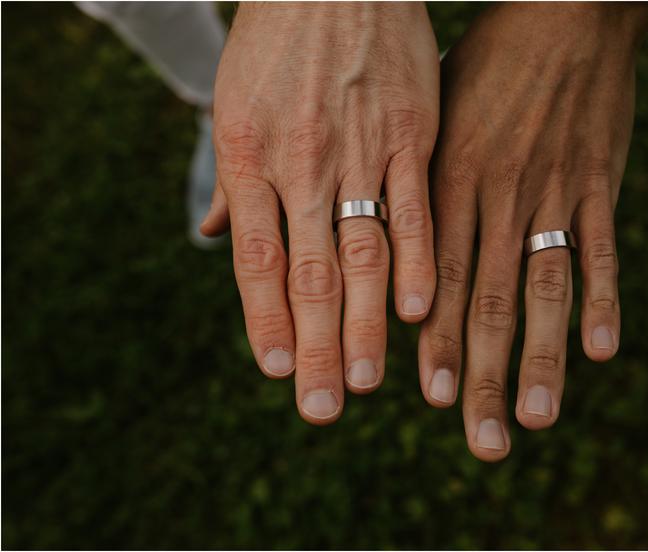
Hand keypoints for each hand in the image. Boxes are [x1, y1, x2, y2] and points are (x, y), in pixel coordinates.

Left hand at [204, 2, 438, 423]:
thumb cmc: (278, 44)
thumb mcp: (235, 104)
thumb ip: (233, 180)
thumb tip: (213, 237)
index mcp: (250, 157)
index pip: (257, 260)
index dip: (266, 322)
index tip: (278, 373)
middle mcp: (301, 162)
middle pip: (309, 271)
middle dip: (316, 346)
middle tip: (323, 407)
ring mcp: (359, 149)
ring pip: (362, 251)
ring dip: (366, 322)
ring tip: (370, 380)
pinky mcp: (411, 133)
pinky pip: (413, 206)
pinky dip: (415, 261)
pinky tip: (418, 309)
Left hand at [418, 3, 647, 459]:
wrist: (561, 11)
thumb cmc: (481, 63)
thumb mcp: (423, 111)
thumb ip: (397, 178)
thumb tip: (356, 233)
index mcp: (446, 178)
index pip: (433, 275)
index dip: (432, 340)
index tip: (428, 397)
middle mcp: (497, 193)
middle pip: (486, 299)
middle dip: (482, 374)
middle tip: (481, 440)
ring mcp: (553, 189)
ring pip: (544, 287)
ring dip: (543, 357)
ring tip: (538, 418)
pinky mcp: (600, 180)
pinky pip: (601, 248)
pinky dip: (604, 299)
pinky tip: (602, 351)